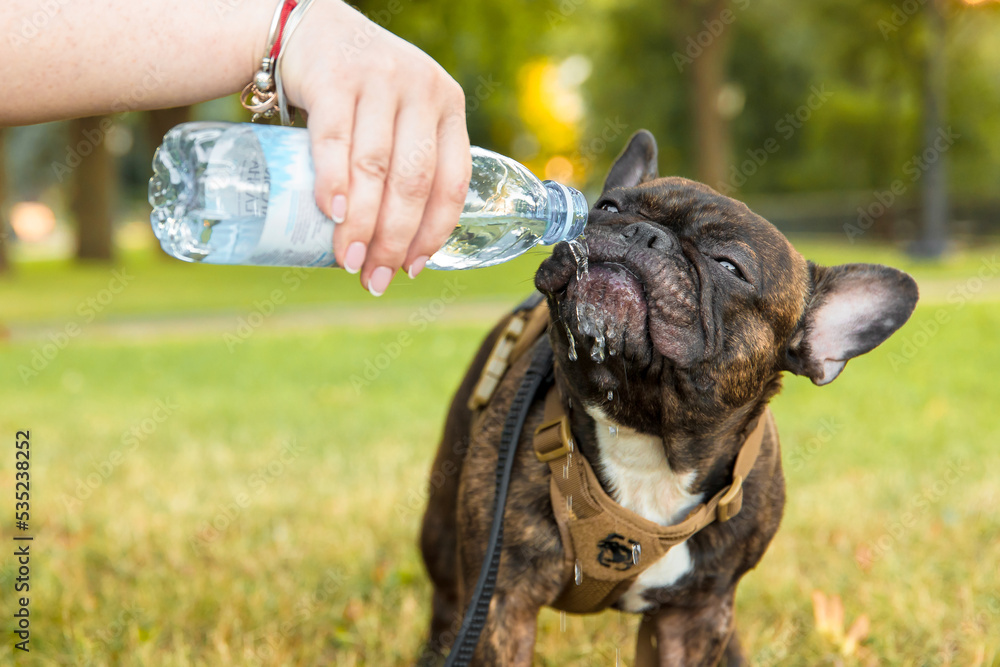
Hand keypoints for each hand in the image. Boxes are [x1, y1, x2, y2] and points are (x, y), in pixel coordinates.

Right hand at [280, 0, 470, 294]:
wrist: (313, 29)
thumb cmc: (362, 92)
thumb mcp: (403, 115)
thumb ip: (411, 163)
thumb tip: (402, 252)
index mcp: (448, 106)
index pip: (453, 182)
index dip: (434, 232)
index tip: (412, 269)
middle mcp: (422, 90)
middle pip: (413, 182)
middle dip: (394, 239)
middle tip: (374, 278)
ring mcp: (380, 80)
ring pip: (375, 167)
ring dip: (360, 223)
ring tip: (348, 260)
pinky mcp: (335, 78)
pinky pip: (335, 140)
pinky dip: (332, 181)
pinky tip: (330, 213)